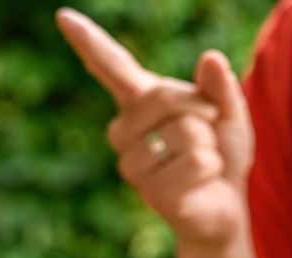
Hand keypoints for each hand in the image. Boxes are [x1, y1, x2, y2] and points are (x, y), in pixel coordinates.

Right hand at [57, 8, 253, 248]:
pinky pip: (195, 164)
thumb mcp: (228, 112)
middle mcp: (125, 130)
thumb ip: (221, 86)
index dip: (88, 41)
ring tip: (202, 162)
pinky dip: (212, 170)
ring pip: (184, 133)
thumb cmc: (220, 152)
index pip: (111, 66)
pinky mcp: (150, 193)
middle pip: (163, 97)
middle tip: (209, 131)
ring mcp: (132, 163)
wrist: (224, 205)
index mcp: (139, 101)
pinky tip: (201, 182)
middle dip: (202, 109)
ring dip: (210, 146)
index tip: (63, 16)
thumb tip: (210, 58)